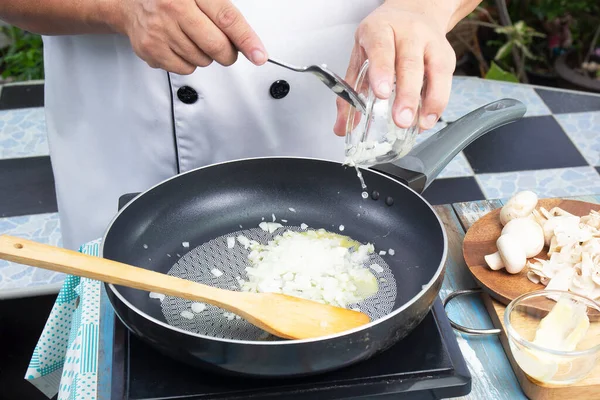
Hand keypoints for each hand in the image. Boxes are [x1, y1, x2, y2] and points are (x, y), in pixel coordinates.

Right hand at [116, 0, 267, 73]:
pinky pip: (184, 69)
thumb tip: (249, 43)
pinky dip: (187, 62)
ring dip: (204, 54)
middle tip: (225, 47)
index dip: (246, 39)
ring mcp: (160, 31)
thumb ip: (223, 14)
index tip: (259, 55)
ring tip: (190, 37)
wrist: (130, 2)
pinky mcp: (151, 50)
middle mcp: (174, 9)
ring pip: (202, 60)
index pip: (227, 19)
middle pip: (216, 46)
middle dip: (227, 53)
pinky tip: (178, 45)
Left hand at [334, 0, 458, 134]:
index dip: (382, 70)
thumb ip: (350, 92)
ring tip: (420, 124)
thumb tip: (342, 127)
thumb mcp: (360, 56)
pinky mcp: (447, 55)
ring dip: (430, 101)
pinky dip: (438, 102)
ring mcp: (431, 42)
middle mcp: (409, 32)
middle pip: (410, 64)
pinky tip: (428, 119)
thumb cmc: (382, 38)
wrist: (413, 12)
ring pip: (435, 70)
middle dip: (407, 95)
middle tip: (401, 120)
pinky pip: (446, 80)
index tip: (381, 93)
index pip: (381, 48)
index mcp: (380, 29)